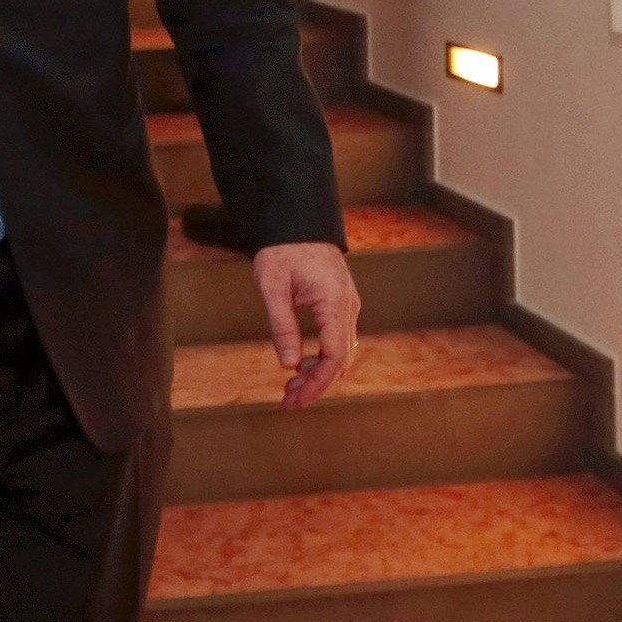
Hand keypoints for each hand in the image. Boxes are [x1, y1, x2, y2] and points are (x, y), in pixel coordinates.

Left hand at [251, 242, 361, 406]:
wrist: (297, 221)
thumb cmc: (283, 249)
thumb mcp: (273, 287)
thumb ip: (282, 326)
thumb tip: (288, 364)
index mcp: (334, 303)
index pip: (334, 356)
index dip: (318, 383)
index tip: (298, 399)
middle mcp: (349, 306)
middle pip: (341, 359)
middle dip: (316, 383)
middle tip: (288, 400)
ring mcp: (348, 304)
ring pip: (341, 351)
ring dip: (318, 372)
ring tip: (291, 387)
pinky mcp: (342, 303)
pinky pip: (338, 338)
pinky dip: (322, 357)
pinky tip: (300, 364)